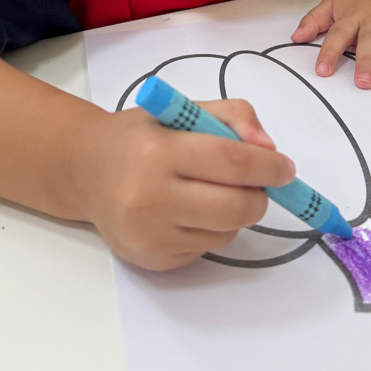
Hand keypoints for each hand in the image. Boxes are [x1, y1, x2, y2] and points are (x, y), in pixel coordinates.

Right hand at [79, 100, 294, 270]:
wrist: (85, 171)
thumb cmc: (140, 136)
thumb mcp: (181, 109)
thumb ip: (233, 117)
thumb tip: (269, 150)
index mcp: (158, 150)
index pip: (230, 161)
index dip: (268, 166)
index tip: (285, 167)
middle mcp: (149, 196)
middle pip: (235, 207)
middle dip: (259, 195)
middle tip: (258, 183)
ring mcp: (149, 234)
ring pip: (226, 232)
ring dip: (234, 212)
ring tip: (207, 190)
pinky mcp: (153, 260)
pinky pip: (207, 249)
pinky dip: (210, 230)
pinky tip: (185, 211)